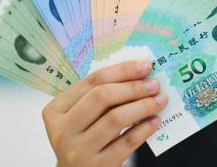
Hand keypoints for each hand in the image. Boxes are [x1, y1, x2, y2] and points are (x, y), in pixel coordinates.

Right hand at [42, 60, 167, 166]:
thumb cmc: (84, 138)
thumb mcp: (82, 116)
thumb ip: (101, 96)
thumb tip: (139, 74)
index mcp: (56, 110)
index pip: (92, 81)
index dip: (122, 70)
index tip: (145, 65)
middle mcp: (63, 130)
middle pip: (102, 97)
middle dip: (133, 87)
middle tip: (154, 84)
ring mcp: (79, 151)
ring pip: (116, 118)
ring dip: (143, 105)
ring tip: (160, 100)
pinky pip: (126, 142)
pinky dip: (144, 128)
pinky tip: (155, 120)